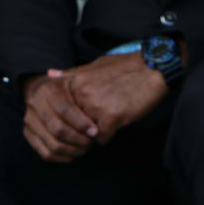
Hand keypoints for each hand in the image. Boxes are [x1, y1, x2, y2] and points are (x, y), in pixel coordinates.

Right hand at [21, 73, 99, 161]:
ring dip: (72, 151)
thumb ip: (86, 94)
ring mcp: (29, 120)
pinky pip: (45, 153)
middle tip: (91, 142)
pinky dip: (62, 157)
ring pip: (52, 144)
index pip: (64, 110)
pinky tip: (73, 155)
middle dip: (78, 139)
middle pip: (57, 130)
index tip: (95, 131)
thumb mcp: (77, 83)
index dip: (81, 124)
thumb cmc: (68, 90)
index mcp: (48, 90)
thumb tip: (98, 111)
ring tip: (85, 149)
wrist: (44, 92)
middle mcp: (35, 104)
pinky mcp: (28, 133)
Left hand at [53, 52, 169, 144]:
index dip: (70, 118)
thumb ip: (71, 74)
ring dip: (95, 133)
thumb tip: (49, 74)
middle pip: (73, 125)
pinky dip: (109, 136)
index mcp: (76, 83)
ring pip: (86, 133)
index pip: (62, 112)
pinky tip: (117, 123)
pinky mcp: (112, 117)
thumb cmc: (125, 67)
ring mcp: (96, 106)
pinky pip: (102, 139)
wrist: (154, 68)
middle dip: (82, 129)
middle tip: (96, 122)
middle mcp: (82, 94)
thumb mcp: (95, 65)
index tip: (79, 118)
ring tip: (108, 120)